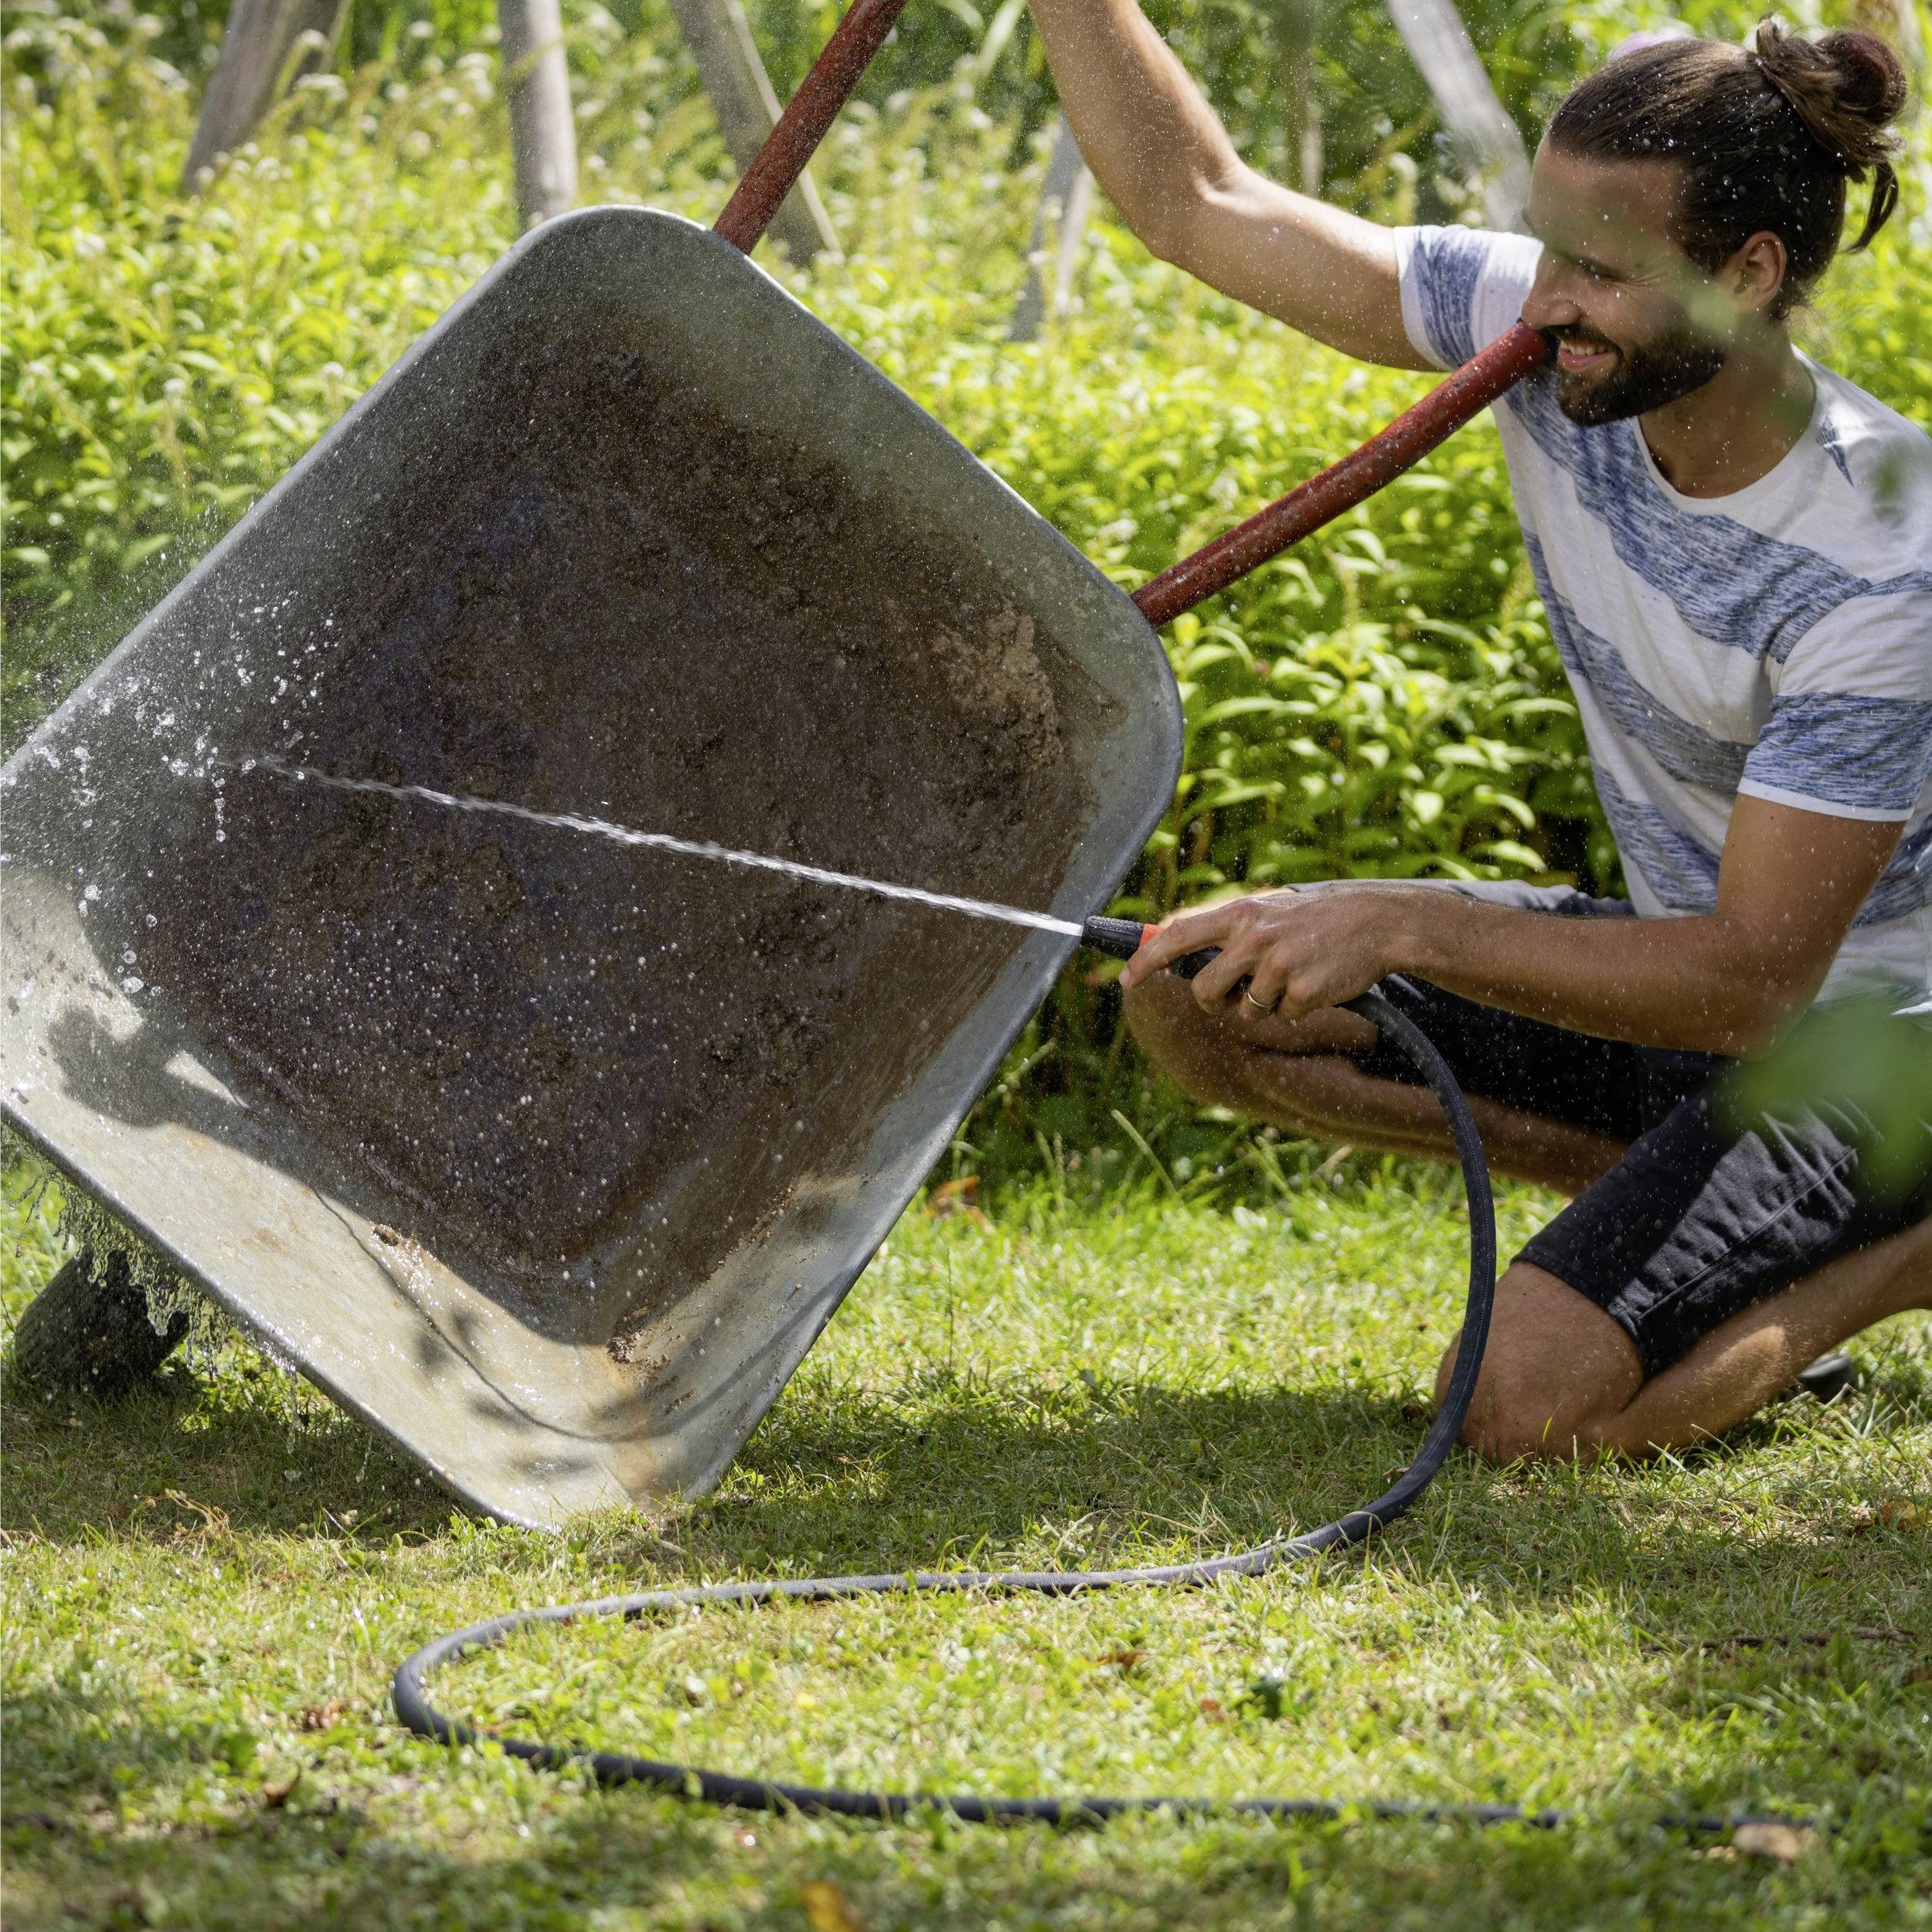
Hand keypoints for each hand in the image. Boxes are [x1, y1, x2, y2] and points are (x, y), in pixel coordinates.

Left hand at [1119, 883, 1425, 1019]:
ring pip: (1246, 1010)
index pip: (1177, 936)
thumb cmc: (1316, 919)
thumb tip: (1176, 945)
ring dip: (1263, 1005)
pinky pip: (1284, 1017)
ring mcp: (1277, 964)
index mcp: (1239, 914)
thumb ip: (1228, 929)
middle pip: (1204, 990)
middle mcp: (1252, 937)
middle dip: (1213, 1003)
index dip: (1146, 960)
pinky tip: (1316, 983)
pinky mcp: (1302, 989)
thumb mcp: (1268, 910)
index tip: (1125, 979)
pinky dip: (1298, 1010)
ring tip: (1291, 977)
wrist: (1376, 922)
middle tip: (1235, 995)